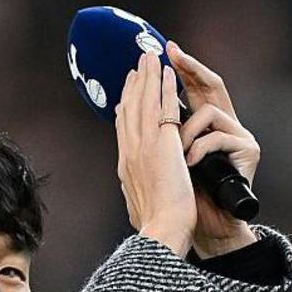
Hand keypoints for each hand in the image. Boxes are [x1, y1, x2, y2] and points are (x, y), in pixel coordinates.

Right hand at [114, 51, 195, 256]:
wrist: (160, 232)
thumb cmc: (155, 230)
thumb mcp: (140, 209)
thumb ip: (138, 196)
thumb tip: (136, 198)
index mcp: (125, 167)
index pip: (123, 130)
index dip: (125, 108)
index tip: (127, 94)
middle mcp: (130, 152)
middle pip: (129, 110)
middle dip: (133, 85)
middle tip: (137, 66)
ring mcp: (144, 145)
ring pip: (144, 102)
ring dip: (147, 78)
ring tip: (150, 58)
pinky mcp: (162, 143)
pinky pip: (163, 106)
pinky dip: (164, 87)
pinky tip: (167, 73)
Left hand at [166, 40, 260, 257]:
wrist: (204, 228)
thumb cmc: (179, 198)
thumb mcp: (160, 158)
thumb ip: (153, 132)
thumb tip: (125, 106)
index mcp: (202, 126)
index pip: (192, 88)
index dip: (176, 70)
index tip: (158, 52)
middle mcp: (223, 126)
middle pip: (212, 85)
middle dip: (191, 69)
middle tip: (173, 53)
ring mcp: (238, 137)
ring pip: (210, 113)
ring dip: (187, 131)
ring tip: (177, 151)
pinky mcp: (248, 152)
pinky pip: (219, 138)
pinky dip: (200, 151)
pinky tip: (189, 164)